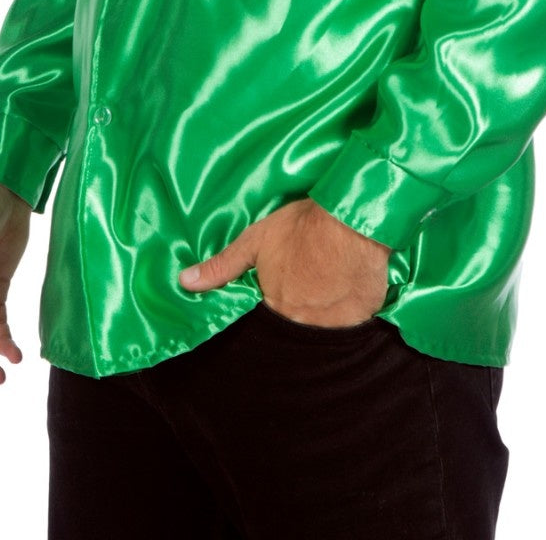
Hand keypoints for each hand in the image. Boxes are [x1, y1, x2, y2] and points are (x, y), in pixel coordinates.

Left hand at [178, 198, 391, 326]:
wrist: (350, 221)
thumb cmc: (301, 227)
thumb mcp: (256, 239)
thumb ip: (222, 266)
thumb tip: (184, 283)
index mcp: (275, 305)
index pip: (270, 313)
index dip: (278, 297)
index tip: (286, 283)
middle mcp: (301, 322)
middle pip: (297, 321)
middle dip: (301, 305)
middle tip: (311, 281)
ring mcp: (333, 324)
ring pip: (324, 324)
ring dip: (325, 310)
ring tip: (330, 283)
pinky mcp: (362, 318)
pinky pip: (353, 322)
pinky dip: (350, 310)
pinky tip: (350, 288)